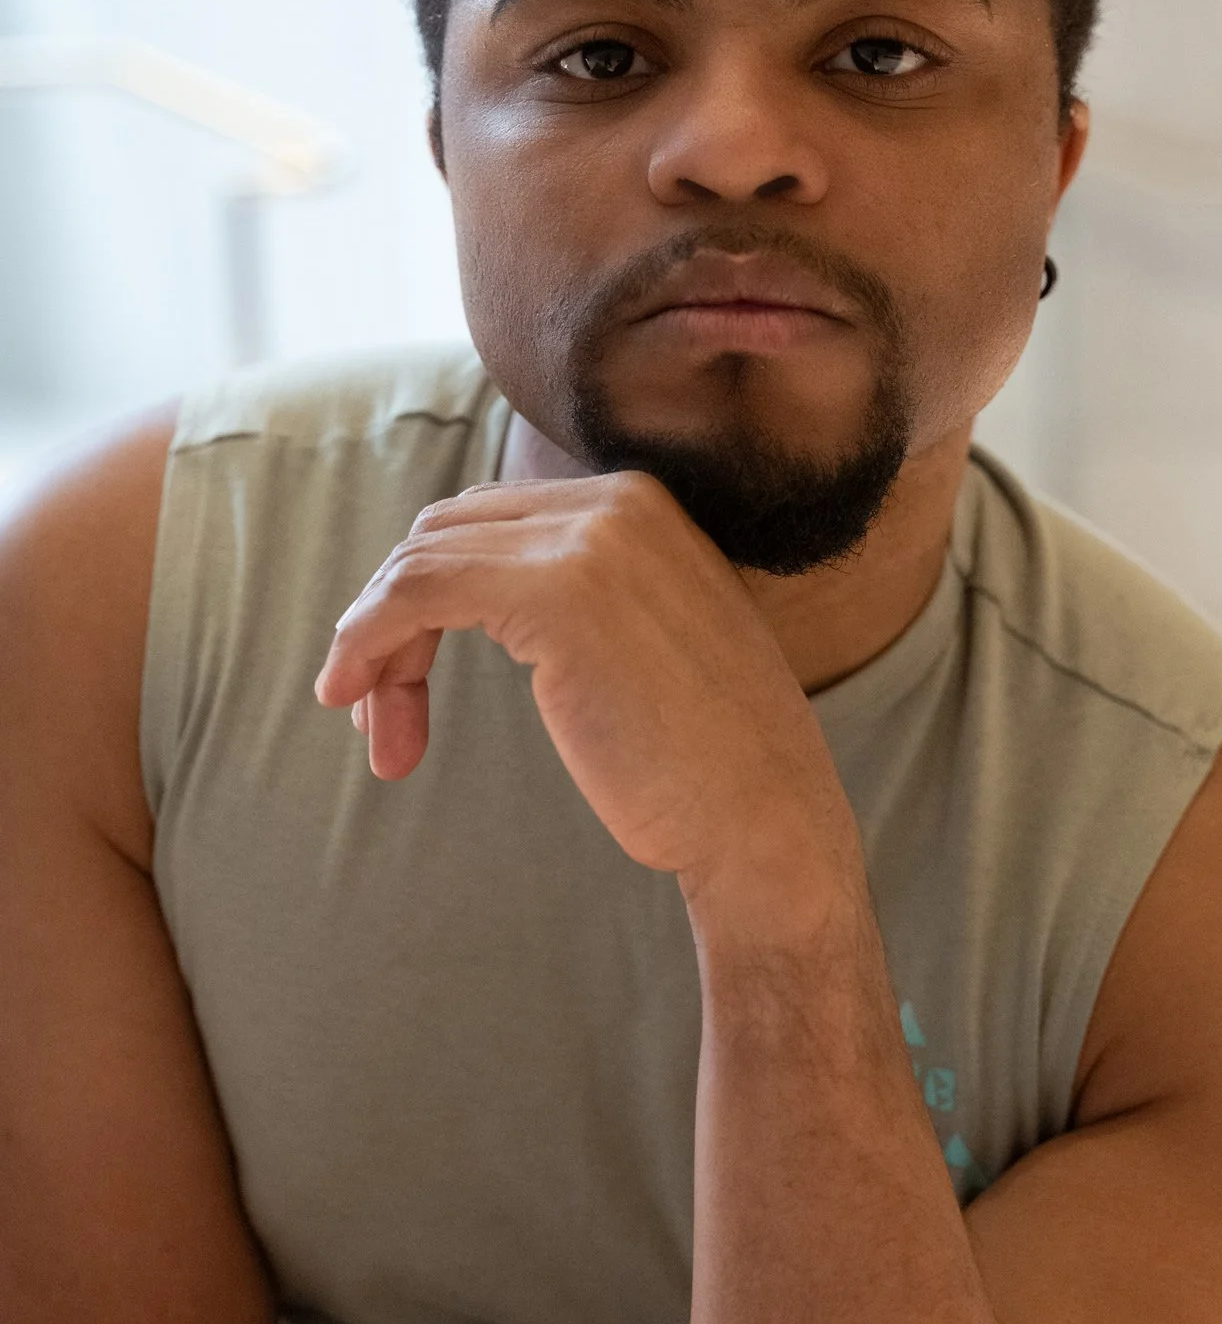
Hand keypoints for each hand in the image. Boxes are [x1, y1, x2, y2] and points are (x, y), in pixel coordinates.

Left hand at [314, 473, 858, 898]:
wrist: (767, 820)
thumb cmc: (703, 763)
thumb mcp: (639, 645)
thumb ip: (574, 600)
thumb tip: (464, 594)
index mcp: (637, 506)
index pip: (484, 522)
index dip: (422, 597)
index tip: (398, 685)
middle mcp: (616, 503)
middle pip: (443, 534)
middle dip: (390, 622)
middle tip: (379, 720)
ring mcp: (591, 540)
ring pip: (419, 563)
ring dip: (375, 648)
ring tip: (380, 735)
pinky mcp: (559, 593)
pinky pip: (417, 592)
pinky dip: (367, 639)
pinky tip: (354, 697)